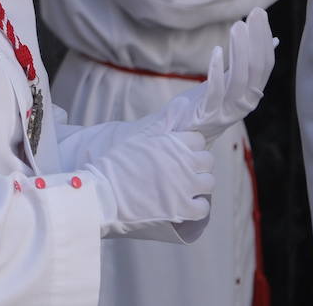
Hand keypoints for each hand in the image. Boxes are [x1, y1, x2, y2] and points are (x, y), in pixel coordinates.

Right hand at [82, 127, 213, 235]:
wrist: (104, 193)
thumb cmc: (116, 164)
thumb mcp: (138, 137)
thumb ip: (162, 122)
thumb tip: (182, 103)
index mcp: (171, 143)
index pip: (198, 140)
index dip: (189, 146)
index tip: (179, 153)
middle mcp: (182, 163)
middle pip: (207, 161)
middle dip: (197, 164)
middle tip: (182, 170)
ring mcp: (184, 187)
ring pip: (208, 182)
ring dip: (198, 184)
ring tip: (184, 187)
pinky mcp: (181, 209)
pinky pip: (203, 206)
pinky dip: (197, 205)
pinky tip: (185, 203)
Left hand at [160, 8, 276, 144]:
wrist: (184, 130)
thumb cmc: (208, 101)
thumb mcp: (231, 80)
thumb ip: (248, 63)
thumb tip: (273, 40)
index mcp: (252, 93)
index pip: (266, 64)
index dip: (264, 38)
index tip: (261, 14)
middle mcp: (246, 102)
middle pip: (257, 69)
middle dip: (256, 39)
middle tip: (255, 13)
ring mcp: (228, 110)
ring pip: (240, 78)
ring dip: (240, 50)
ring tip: (238, 26)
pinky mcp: (209, 114)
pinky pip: (216, 91)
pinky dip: (217, 69)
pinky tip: (217, 50)